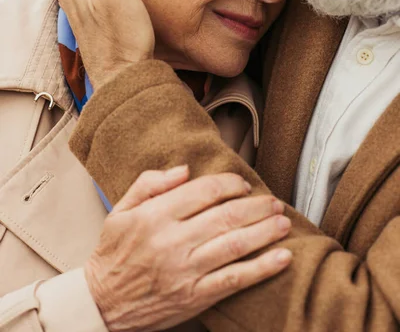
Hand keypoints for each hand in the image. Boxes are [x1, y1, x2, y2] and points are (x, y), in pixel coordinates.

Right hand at [85, 168, 291, 331]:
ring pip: (235, 245)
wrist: (102, 304)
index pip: (204, 191)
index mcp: (155, 216)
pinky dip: (262, 268)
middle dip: (256, 206)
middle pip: (226, 216)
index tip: (243, 184)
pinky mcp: (195, 297)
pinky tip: (282, 257)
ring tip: (283, 222)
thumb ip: (150, 183)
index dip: (230, 184)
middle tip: (273, 201)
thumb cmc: (113, 253)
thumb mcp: (121, 210)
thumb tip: (185, 170)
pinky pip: (235, 280)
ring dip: (265, 231)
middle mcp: (172, 242)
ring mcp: (186, 271)